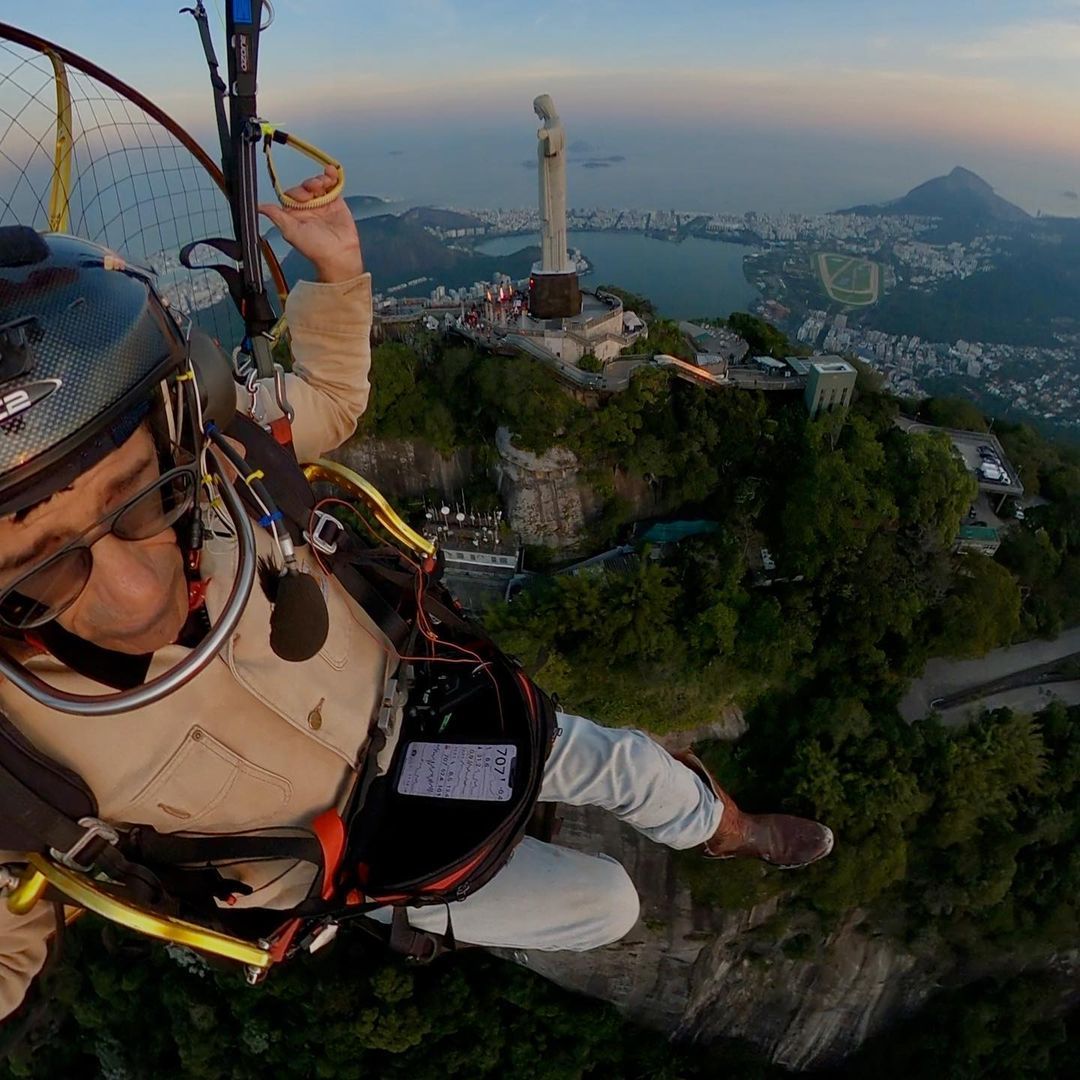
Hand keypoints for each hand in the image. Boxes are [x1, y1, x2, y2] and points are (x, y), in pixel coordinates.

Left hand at [259, 166, 363, 283]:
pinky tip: (331, 171)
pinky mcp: (337, 203)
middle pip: (305, 187)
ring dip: (320, 179)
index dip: (297, 192)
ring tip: (324, 184)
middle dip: (309, 184)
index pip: (292, 194)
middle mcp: (308, 208)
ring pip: (318, 184)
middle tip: (314, 190)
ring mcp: (323, 204)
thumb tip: (258, 207)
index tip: (303, 197)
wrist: (340, 254)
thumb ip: (276, 216)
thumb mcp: (291, 231)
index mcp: (295, 214)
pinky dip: (332, 176)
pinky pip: (333, 185)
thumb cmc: (316, 248)